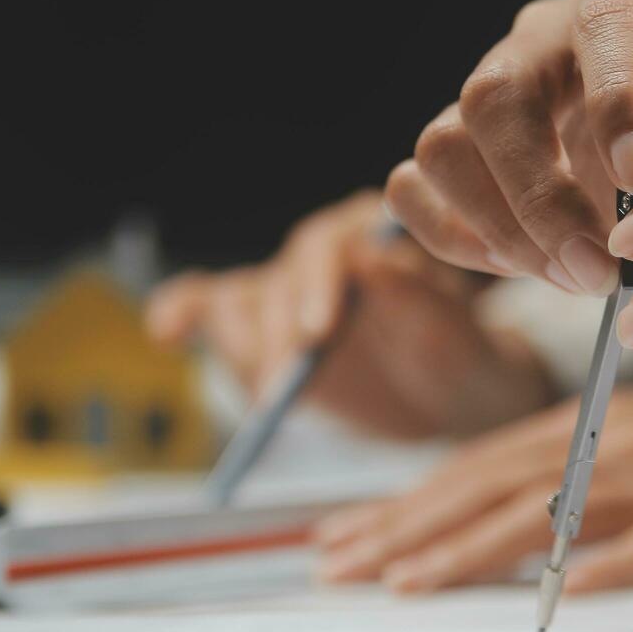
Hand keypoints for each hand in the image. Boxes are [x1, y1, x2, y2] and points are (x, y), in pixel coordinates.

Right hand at [146, 190, 554, 438]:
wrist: (453, 395)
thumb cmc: (464, 359)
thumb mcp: (457, 338)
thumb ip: (420, 301)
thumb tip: (374, 262)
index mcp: (374, 237)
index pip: (329, 248)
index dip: (316, 289)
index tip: (317, 335)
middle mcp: (322, 253)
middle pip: (276, 279)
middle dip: (277, 336)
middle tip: (287, 386)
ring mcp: (284, 287)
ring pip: (237, 300)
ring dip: (239, 347)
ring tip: (265, 394)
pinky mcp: (259, 326)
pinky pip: (208, 306)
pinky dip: (182, 313)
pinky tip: (168, 332)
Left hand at [314, 389, 632, 591]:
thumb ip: (587, 471)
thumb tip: (525, 526)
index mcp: (590, 424)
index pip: (479, 464)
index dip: (407, 497)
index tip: (346, 529)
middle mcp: (608, 445)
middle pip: (490, 488)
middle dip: (406, 526)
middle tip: (337, 562)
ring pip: (547, 517)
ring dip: (468, 551)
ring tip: (402, 585)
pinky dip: (599, 571)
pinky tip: (550, 600)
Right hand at [385, 0, 632, 295]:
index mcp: (624, 0)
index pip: (603, 23)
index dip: (613, 101)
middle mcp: (541, 36)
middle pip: (494, 97)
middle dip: (542, 199)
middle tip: (599, 272)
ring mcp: (490, 93)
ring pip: (442, 147)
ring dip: (502, 230)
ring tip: (577, 278)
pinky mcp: (460, 152)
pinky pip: (413, 191)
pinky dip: (460, 241)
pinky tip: (528, 268)